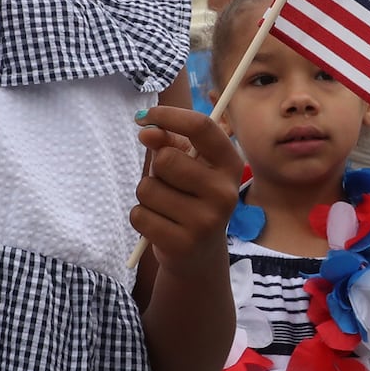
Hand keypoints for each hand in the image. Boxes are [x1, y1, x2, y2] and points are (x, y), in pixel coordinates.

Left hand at [131, 107, 242, 270]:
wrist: (199, 254)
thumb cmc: (190, 197)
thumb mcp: (187, 165)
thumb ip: (168, 143)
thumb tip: (147, 130)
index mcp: (231, 164)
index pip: (202, 127)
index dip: (169, 116)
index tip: (144, 117)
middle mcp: (225, 192)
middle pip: (166, 159)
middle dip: (155, 168)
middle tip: (167, 183)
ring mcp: (207, 221)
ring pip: (148, 188)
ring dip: (146, 195)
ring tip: (164, 207)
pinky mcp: (183, 244)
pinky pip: (139, 215)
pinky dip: (140, 217)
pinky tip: (158, 225)